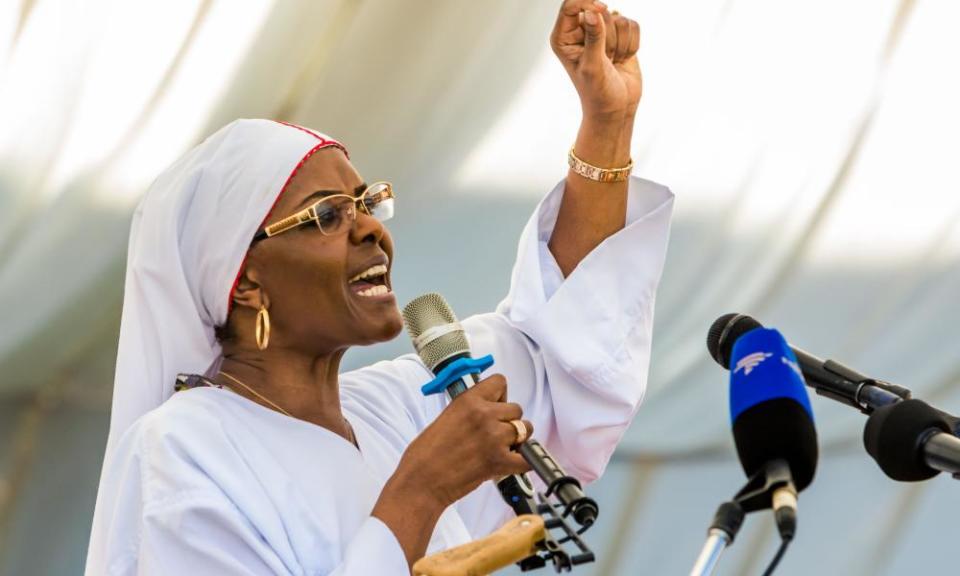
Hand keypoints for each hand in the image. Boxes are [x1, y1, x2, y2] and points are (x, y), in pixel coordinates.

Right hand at [373, 375, 531, 564]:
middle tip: (495, 434)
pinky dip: (524, 462)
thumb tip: (491, 410)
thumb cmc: (426, 454)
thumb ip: (471, 409)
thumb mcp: (448, 416)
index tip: (495, 406)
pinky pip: (528, 458)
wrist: (421, 482)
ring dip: (518, 440)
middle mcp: (484, 415)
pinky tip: (513, 463)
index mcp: (468, 400)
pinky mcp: (500, 461)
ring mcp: (494, 437)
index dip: (500, 396)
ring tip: (502, 449)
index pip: (500, 382)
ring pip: (525, 430)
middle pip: (517, 409)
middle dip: (509, 421)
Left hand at [550, 0, 641, 119]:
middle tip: (605, 59)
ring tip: (613, 62)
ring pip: (619, 18)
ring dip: (621, 43)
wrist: (616, 108)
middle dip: (608, 36)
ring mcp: (601, 32)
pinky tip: (623, 59)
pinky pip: (633, 25)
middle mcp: (580, 31)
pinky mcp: (620, 36)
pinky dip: (632, 44)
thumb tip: (591, 12)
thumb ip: (593, 38)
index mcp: (563, 37)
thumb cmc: (598, 92)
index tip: (601, 10)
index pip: (571, 5)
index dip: (588, 3)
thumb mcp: (592, 66)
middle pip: (599, 10)